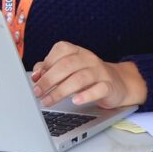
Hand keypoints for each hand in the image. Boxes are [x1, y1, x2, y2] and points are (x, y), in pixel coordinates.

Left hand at [30, 41, 146, 108]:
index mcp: (77, 51)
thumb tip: (35, 75)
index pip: (60, 50)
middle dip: (49, 80)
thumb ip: (50, 69)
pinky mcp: (109, 86)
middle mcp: (88, 58)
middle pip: (67, 65)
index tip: (35, 78)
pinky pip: (99, 89)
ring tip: (49, 101)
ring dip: (61, 91)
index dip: (46, 63)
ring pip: (80, 78)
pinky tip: (75, 101)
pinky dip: (86, 95)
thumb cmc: (86, 76)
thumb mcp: (67, 70)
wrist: (117, 83)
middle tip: (38, 93)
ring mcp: (100, 71)